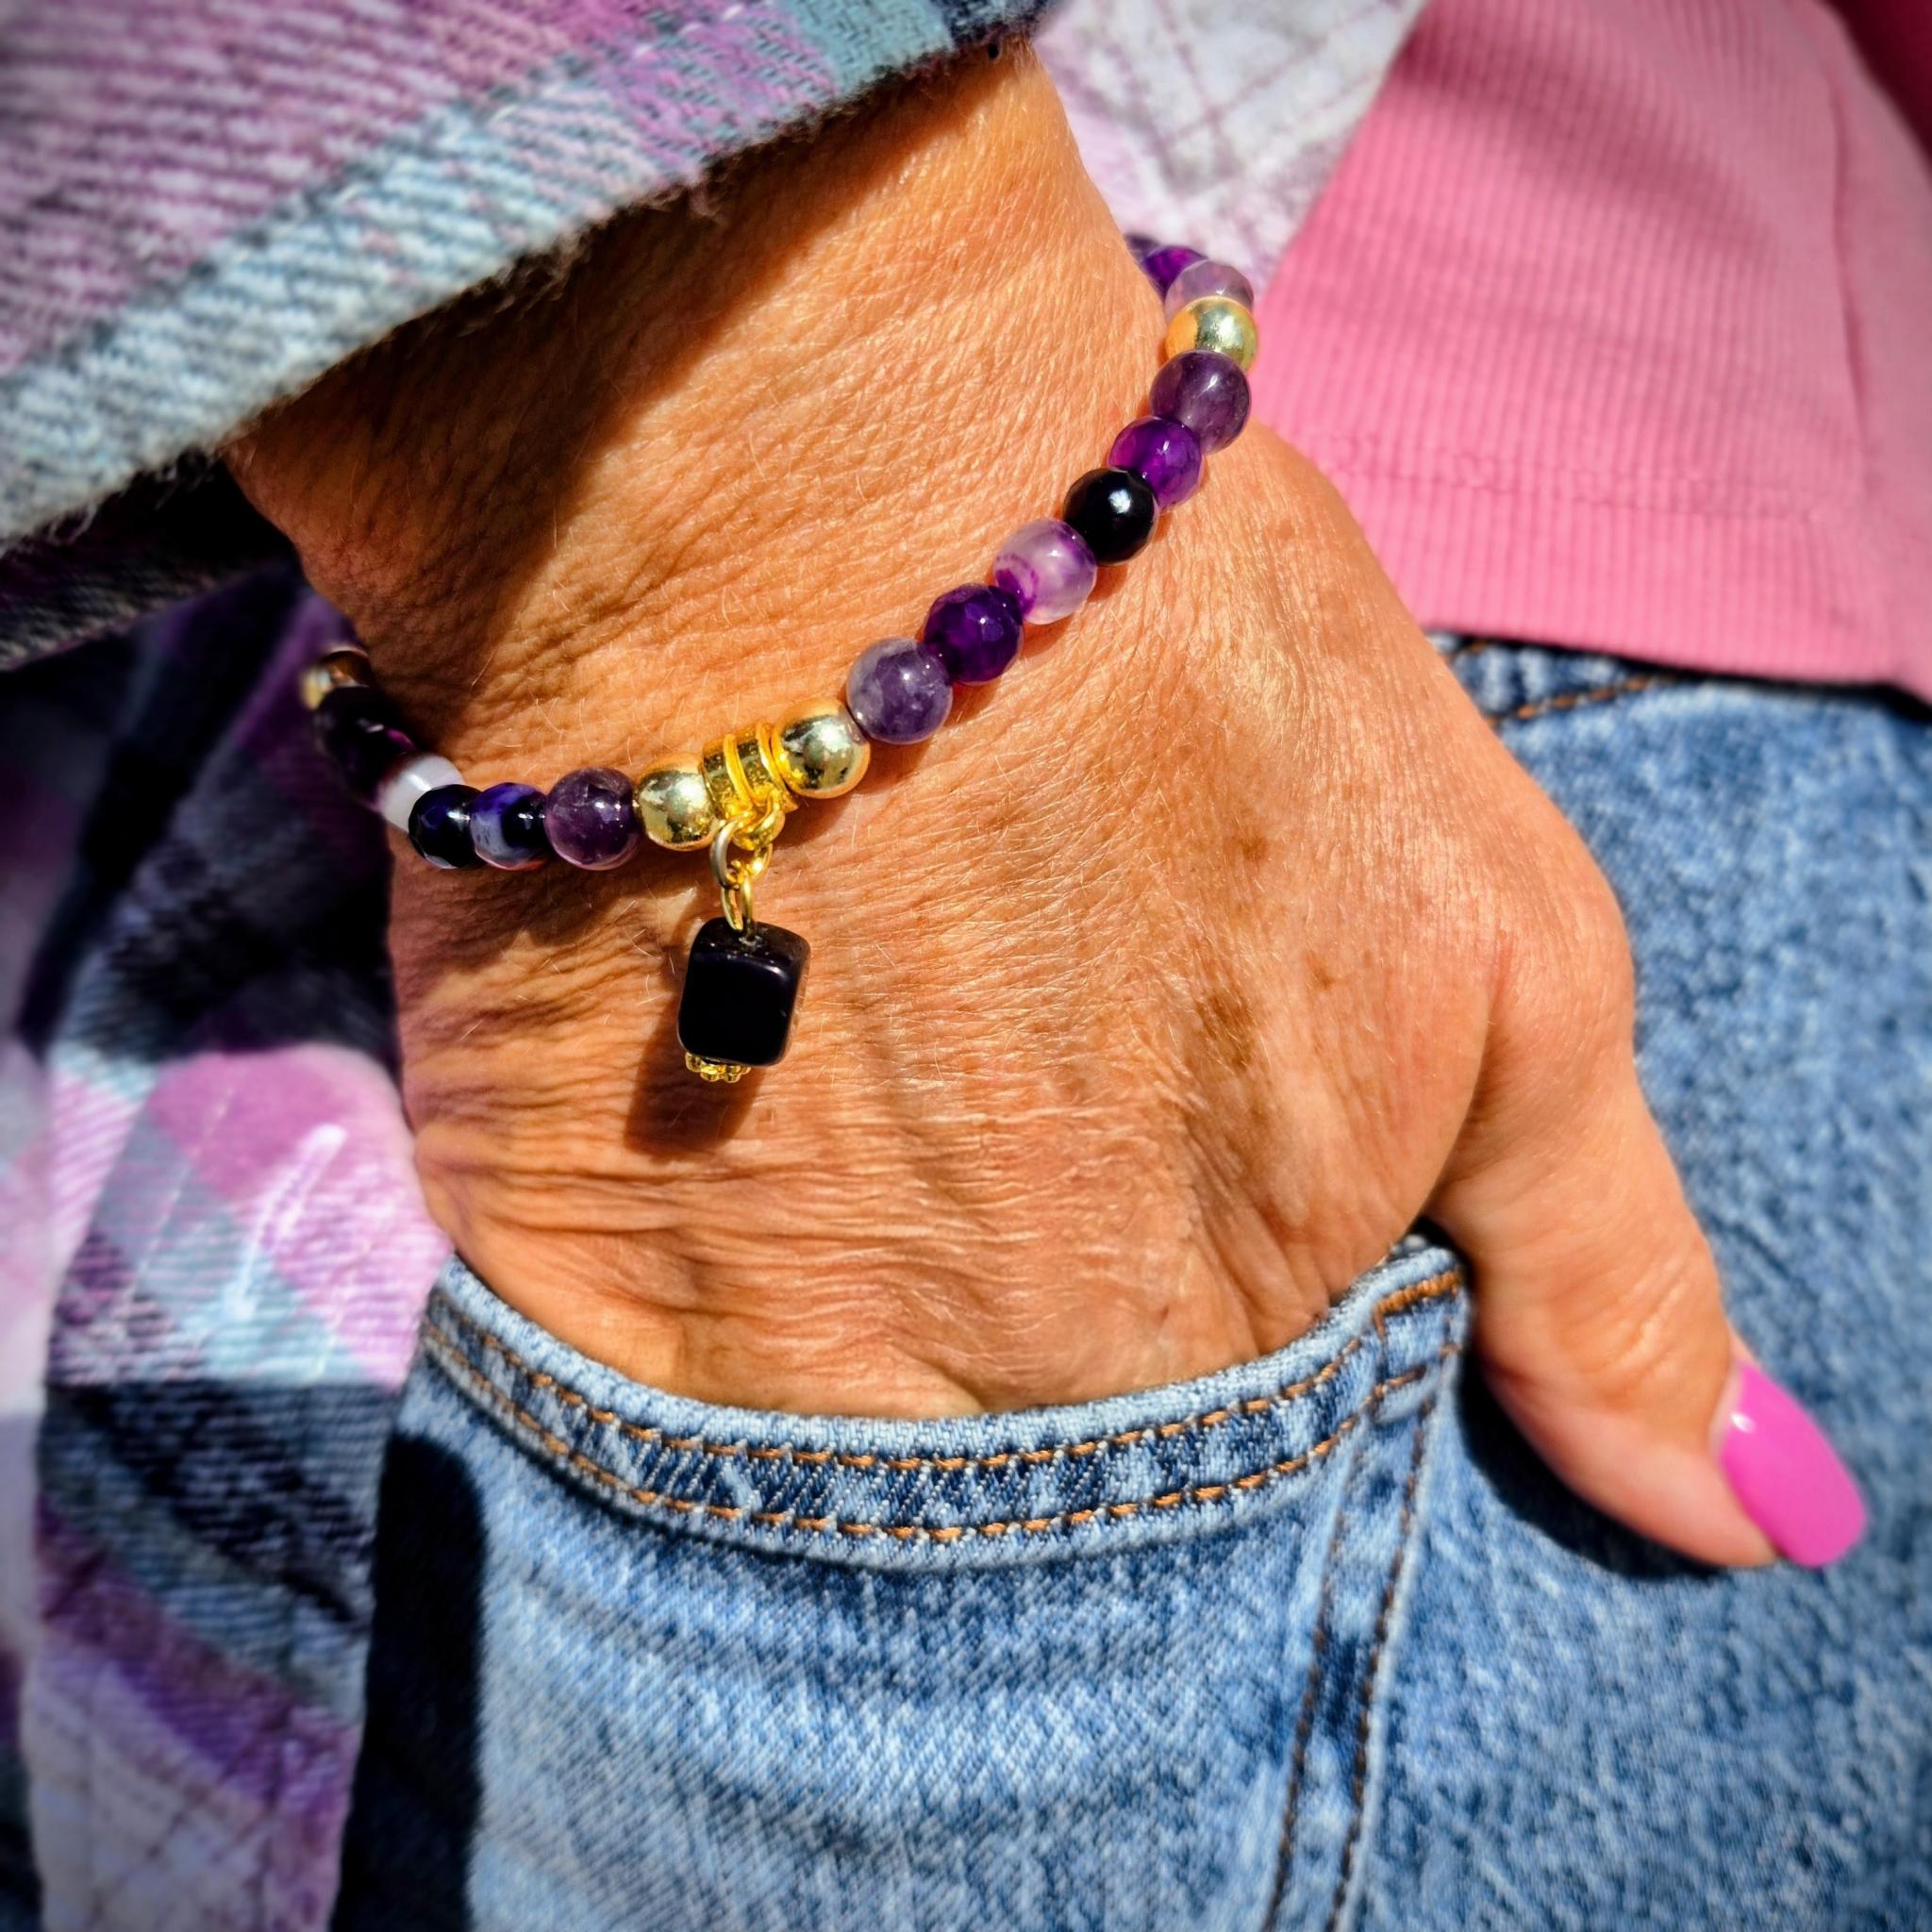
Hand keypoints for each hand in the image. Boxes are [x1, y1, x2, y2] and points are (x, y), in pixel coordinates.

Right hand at [232, 44, 1852, 1566]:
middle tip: (989, 1104)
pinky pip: (627, 1380)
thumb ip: (1600, 1266)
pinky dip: (678, 1279)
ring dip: (847, 1313)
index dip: (1187, 1341)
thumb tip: (1757, 1528)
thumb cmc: (1195, 686)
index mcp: (1233, 1354)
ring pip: (828, 1448)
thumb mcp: (1497, 958)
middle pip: (1024, 1483)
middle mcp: (997, 1418)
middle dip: (1027, 1337)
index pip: (1226, 1495)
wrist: (816, 505)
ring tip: (857, 1091)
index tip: (1142, 1199)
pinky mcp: (561, 1278)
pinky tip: (711, 1110)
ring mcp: (757, 1370)